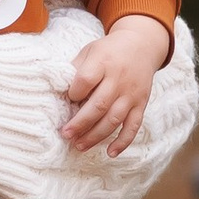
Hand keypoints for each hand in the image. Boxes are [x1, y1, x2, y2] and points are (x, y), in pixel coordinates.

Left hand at [62, 15, 172, 157]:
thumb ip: (75, 70)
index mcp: (103, 62)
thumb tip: (57, 91)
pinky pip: (133, 126)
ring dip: (96, 135)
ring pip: (114, 119)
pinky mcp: (141, 104)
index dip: (74, 93)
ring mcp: (131, 94)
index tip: (68, 99)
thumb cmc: (108, 52)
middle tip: (65, 134)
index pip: (86, 80)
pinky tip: (110, 153)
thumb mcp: (90, 51)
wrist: (141, 45)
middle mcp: (119, 79)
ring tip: (79, 145)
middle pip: (99, 105)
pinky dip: (123, 141)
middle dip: (80, 123)